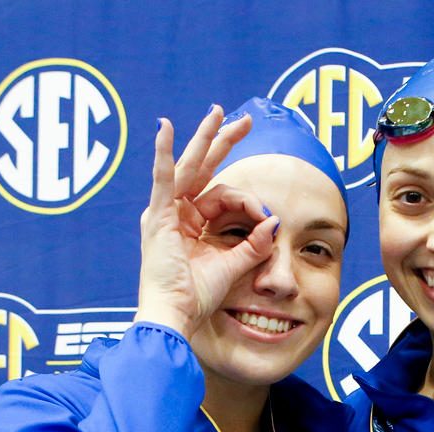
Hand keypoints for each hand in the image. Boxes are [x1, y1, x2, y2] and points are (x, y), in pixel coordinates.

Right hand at [136, 107, 278, 336]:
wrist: (175, 317)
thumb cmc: (197, 299)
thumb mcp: (233, 266)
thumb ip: (254, 244)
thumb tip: (275, 222)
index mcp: (190, 226)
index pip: (223, 197)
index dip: (248, 201)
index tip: (266, 216)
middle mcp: (175, 215)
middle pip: (203, 170)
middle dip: (222, 142)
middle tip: (242, 120)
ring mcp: (164, 213)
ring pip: (189, 167)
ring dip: (204, 139)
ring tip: (218, 113)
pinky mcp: (158, 217)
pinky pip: (163, 178)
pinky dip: (164, 153)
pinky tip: (166, 128)